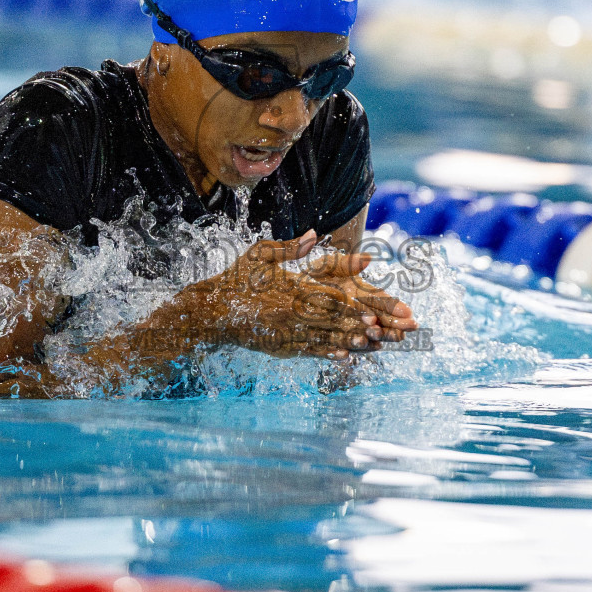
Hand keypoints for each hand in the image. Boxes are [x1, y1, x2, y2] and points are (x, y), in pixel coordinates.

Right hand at [196, 230, 418, 359]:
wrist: (209, 310)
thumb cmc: (237, 278)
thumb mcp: (260, 254)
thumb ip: (290, 248)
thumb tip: (315, 235)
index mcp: (288, 288)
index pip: (327, 297)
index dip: (352, 306)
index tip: (373, 310)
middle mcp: (289, 311)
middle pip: (331, 320)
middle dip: (359, 326)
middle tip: (383, 331)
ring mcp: (284, 331)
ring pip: (323, 337)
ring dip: (350, 341)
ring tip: (372, 345)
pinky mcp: (278, 345)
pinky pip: (307, 350)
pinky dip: (328, 352)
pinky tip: (344, 356)